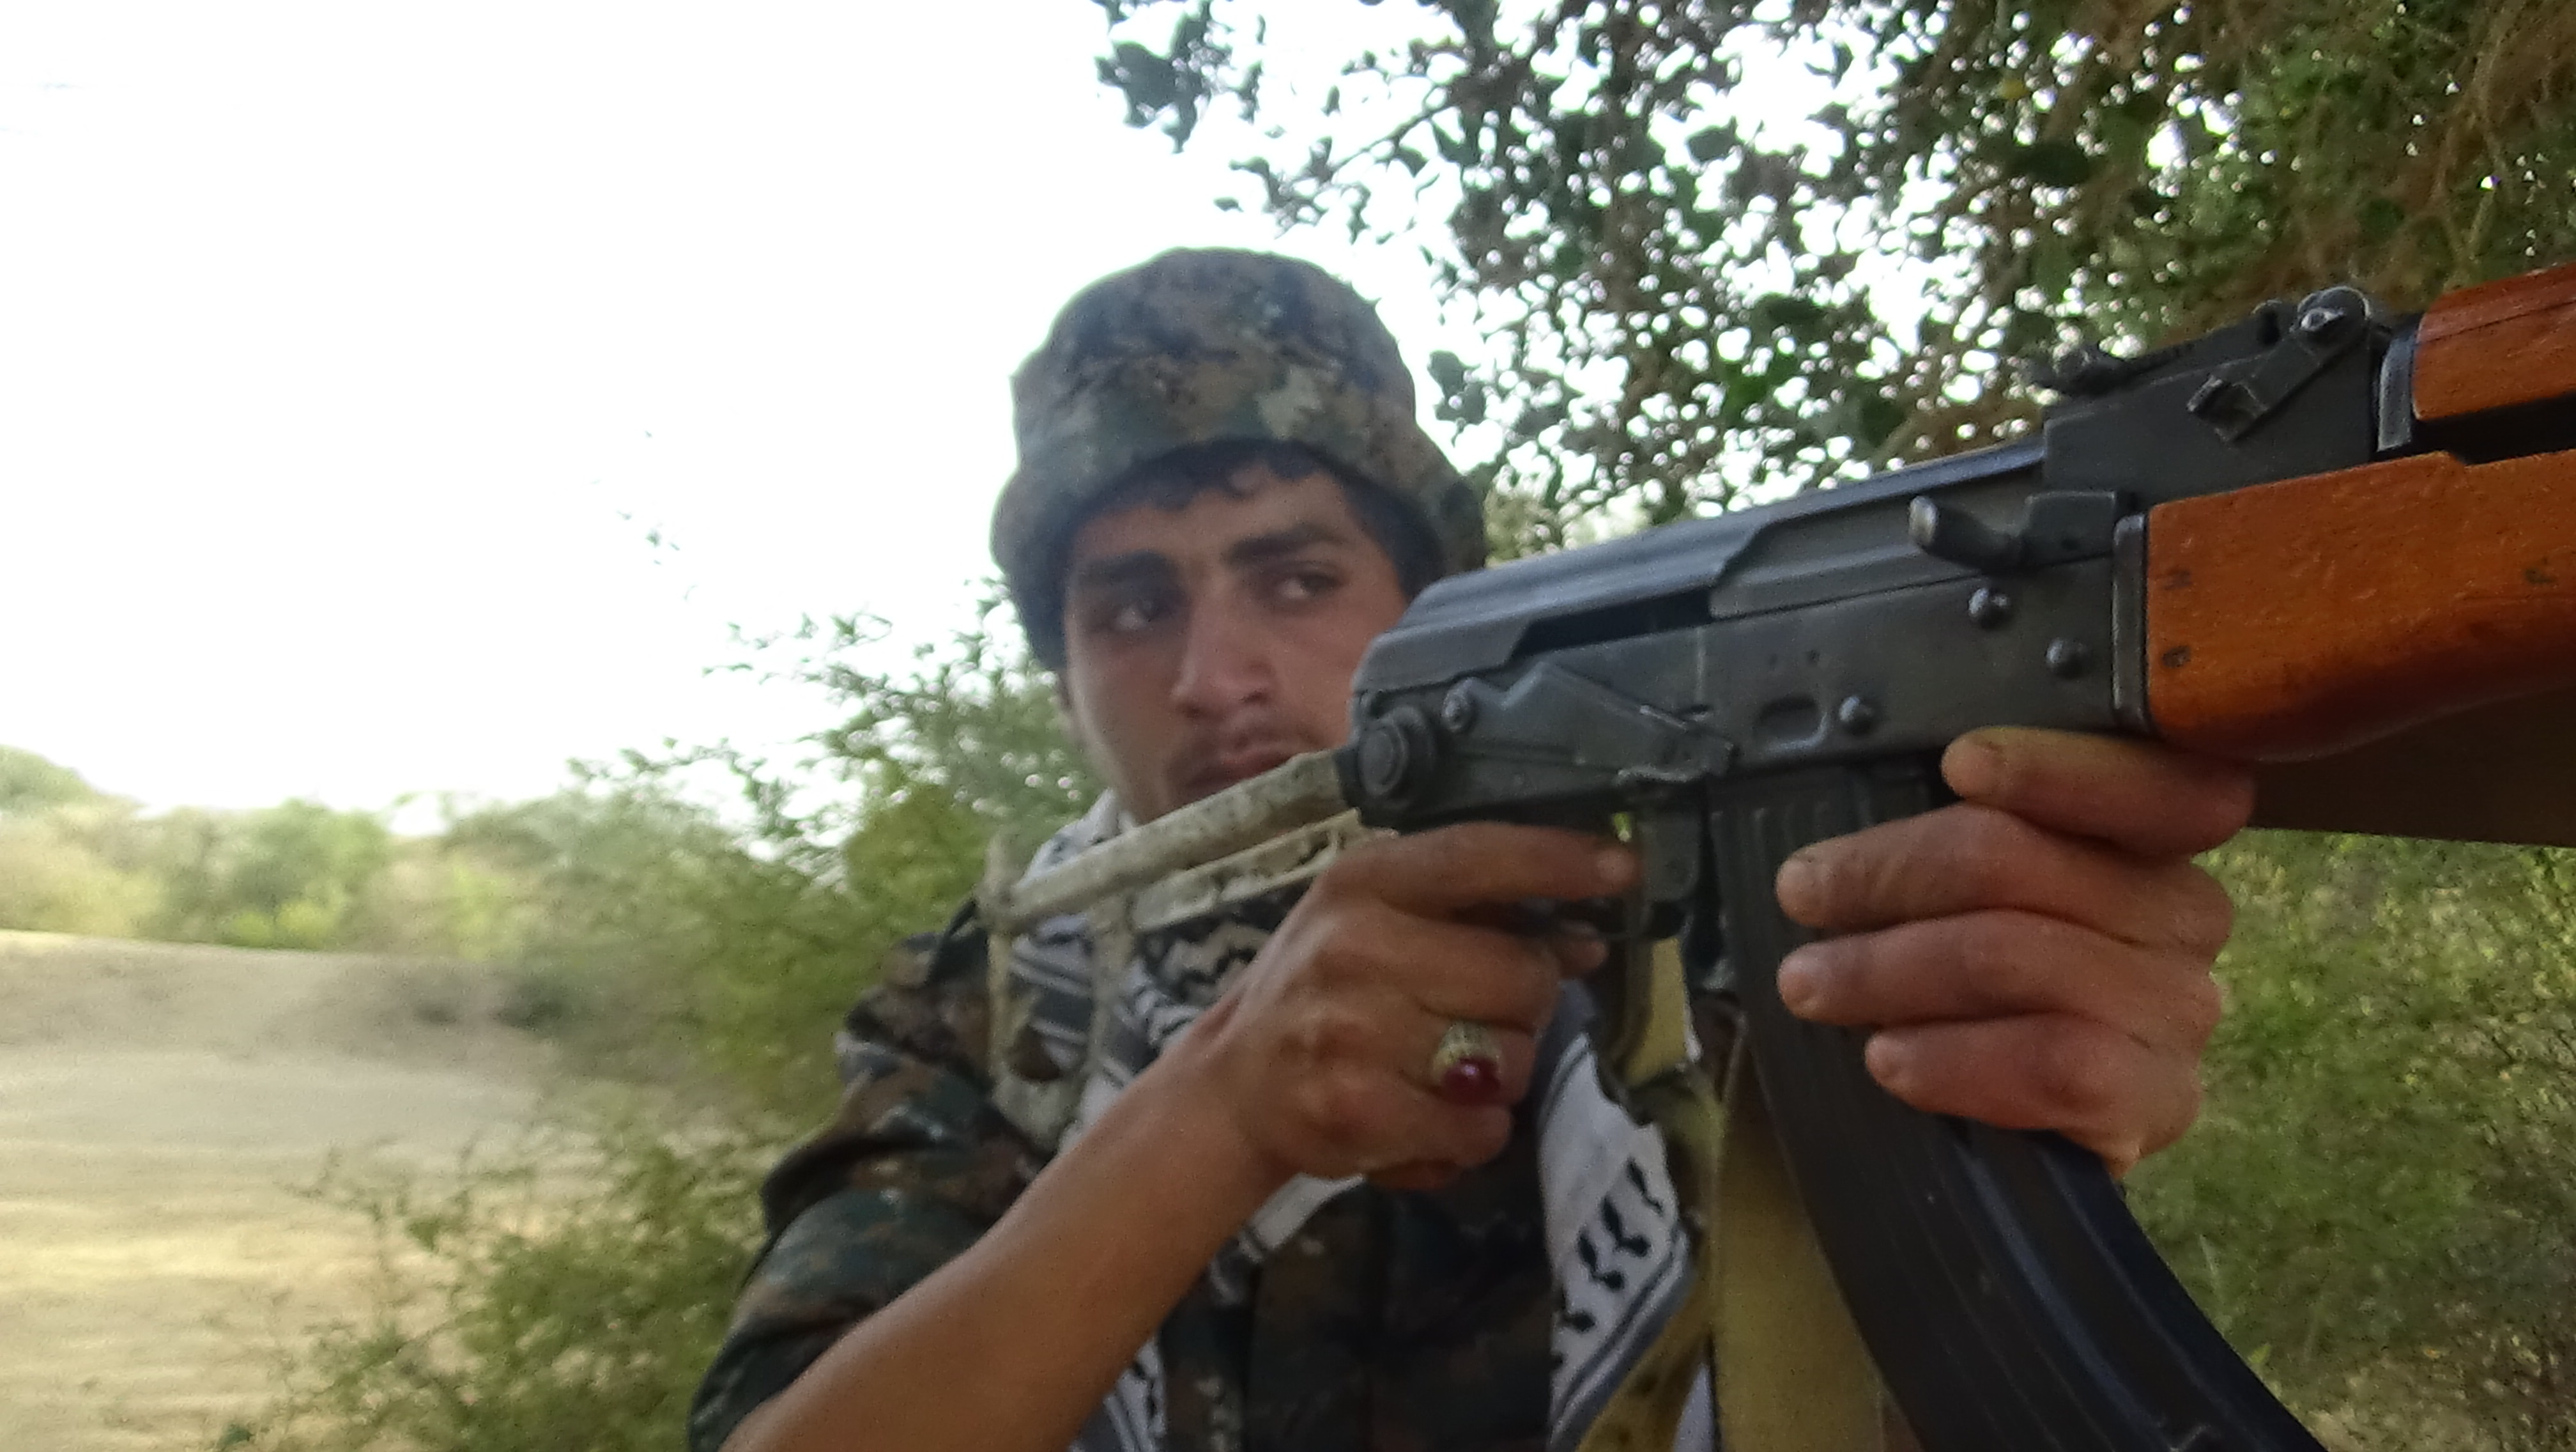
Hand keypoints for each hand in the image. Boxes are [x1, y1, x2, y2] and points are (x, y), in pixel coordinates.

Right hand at [1178, 823, 1631, 1190]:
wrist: (1233, 1084)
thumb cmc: (1323, 991)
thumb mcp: (1380, 923)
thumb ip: (1477, 918)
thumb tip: (1587, 941)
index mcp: (1363, 881)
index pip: (1478, 855)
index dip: (1559, 861)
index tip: (1627, 868)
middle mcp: (1353, 945)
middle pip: (1519, 976)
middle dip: (1525, 1005)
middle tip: (1482, 1015)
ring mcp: (1351, 1030)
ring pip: (1510, 1062)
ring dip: (1499, 1077)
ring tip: (1443, 1070)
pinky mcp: (1355, 1109)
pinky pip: (1480, 1127)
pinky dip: (1472, 1132)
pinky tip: (1429, 1116)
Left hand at [1771, 727, 2253, 1174]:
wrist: (2025, 1134)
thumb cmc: (1983, 991)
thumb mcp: (1968, 899)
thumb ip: (1947, 854)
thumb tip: (1826, 863)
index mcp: (2149, 838)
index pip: (2141, 782)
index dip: (2057, 768)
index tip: (1960, 766)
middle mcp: (2182, 914)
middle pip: (2019, 862)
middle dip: (1888, 877)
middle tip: (1801, 896)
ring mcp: (2177, 1010)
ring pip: (2011, 957)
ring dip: (1887, 971)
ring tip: (1811, 987)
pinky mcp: (2155, 1101)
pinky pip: (2049, 1062)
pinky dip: (1951, 1058)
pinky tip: (1890, 1060)